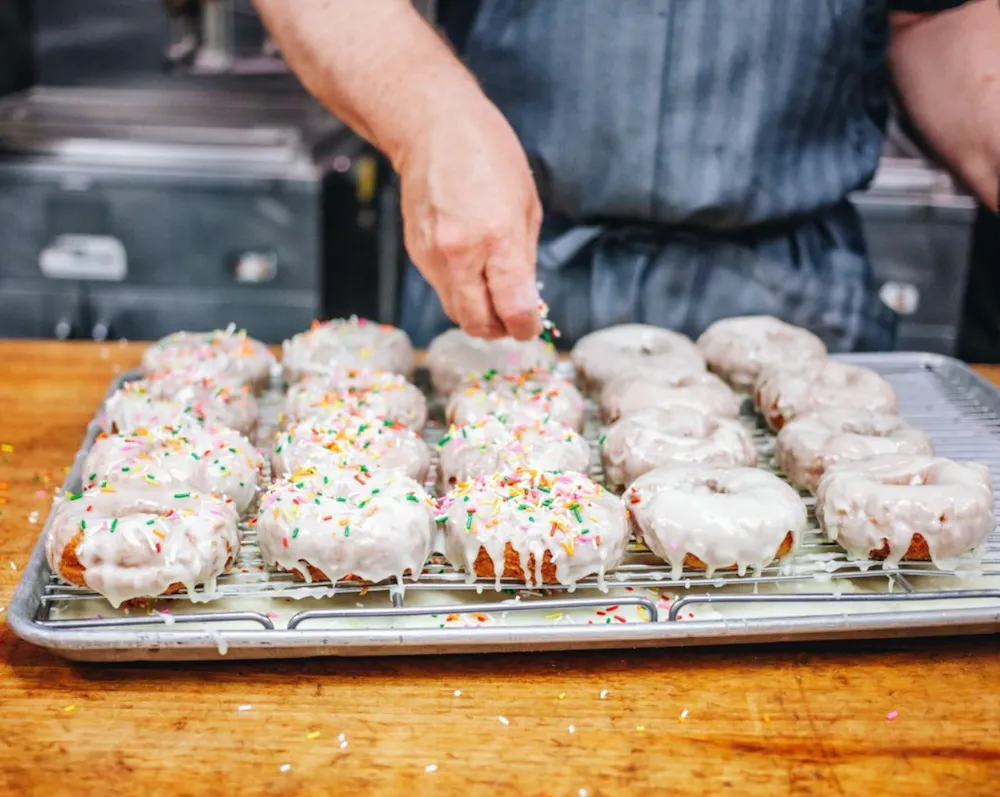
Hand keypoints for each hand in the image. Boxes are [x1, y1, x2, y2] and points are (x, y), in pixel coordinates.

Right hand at [394, 99, 543, 339]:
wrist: (432, 127)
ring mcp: (433, 257)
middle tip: (512, 319)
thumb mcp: (527, 204)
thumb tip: (526, 298)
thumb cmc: (488, 155)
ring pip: (455, 312)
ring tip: (493, 295)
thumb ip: (525, 258)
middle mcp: (461, 254)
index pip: (512, 310)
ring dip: (478, 314)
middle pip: (477, 323)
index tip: (530, 325)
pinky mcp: (417, 254)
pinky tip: (471, 267)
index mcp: (498, 239)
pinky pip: (442, 289)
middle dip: (499, 330)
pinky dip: (460, 291)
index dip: (525, 327)